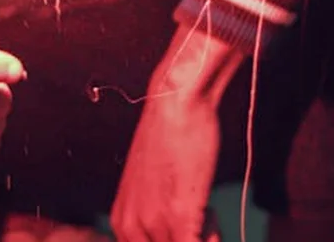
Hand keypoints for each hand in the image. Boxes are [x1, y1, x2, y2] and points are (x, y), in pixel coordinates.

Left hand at [111, 94, 221, 241]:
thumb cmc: (171, 138)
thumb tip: (174, 232)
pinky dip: (212, 236)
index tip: (191, 225)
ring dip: (205, 237)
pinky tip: (209, 211)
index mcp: (121, 223)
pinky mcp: (177, 217)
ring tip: (204, 208)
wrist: (177, 105)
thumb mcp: (150, 186)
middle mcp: (129, 229)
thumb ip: (155, 214)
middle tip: (201, 216)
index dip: (177, 238)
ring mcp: (152, 225)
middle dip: (192, 238)